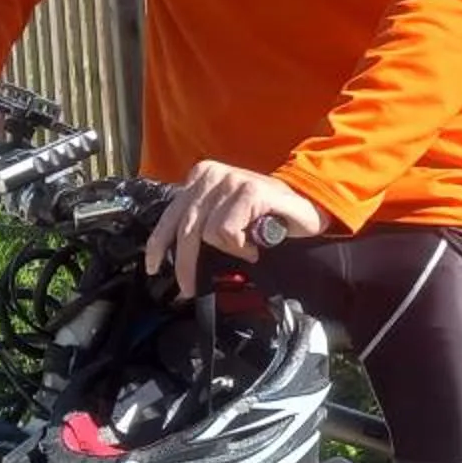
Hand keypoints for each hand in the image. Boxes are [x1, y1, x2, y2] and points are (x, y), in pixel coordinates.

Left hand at [145, 161, 324, 298]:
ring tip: (245, 249)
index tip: (154, 266)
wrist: (307, 208)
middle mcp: (212, 175)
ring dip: (227, 250)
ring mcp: (232, 181)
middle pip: (185, 228)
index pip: (170, 214)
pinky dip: (240, 246)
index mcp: (201, 176)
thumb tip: (176, 253)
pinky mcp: (250, 192)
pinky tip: (254, 245)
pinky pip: (228, 231)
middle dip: (186, 263)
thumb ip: (202, 222)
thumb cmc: (266, 215)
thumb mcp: (226, 214)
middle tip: (190, 287)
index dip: (159, 244)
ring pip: (207, 233)